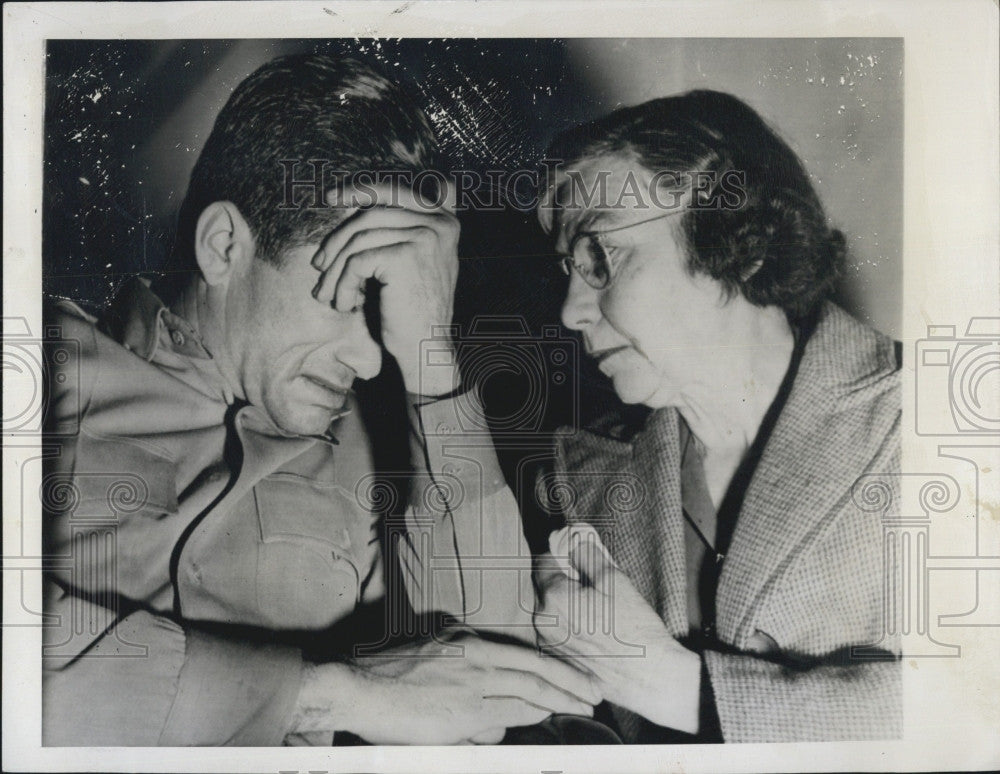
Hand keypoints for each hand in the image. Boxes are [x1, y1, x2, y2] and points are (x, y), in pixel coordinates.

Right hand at [290, 629, 599, 744]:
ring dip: (562, 696)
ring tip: (586, 703)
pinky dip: (535, 711)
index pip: (521, 653)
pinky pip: (510, 708)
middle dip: (570, 678)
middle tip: (596, 688)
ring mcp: (472, 679)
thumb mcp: (434, 664)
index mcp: (466, 640)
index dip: (552, 664)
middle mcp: (475, 653)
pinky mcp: (465, 706)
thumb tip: (495, 718)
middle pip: (535, 666)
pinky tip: (552, 715)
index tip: (573, 673)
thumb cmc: (390, 681)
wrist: (359, 687)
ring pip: (530, 686)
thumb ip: (467, 683)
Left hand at [311, 184, 459, 396]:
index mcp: (445, 220)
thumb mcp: (413, 261)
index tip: (330, 198)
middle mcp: (439, 224)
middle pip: (370, 216)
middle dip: (338, 241)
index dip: (360, 191)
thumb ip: (398, 231)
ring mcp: (425, 237)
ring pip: (359, 240)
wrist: (427, 348)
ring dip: (335, 271)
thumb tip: (349, 203)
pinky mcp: (405, 256)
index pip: (395, 191)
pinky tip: (347, 305)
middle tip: (319, 265)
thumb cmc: (413, 310)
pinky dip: (343, 286)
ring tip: (328, 294)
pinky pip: (357, 262)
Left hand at [534, 525, 701, 732]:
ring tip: (598, 610)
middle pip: (545, 585)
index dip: (561, 552)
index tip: (576, 553)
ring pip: (551, 609)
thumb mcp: (613, 578)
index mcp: (553, 597)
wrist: (649, 677)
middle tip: (594, 584)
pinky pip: (557, 631)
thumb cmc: (634, 628)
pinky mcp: (558, 660)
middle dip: (565, 579)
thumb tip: (571, 538)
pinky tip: (596, 630)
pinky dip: (570, 624)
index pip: (544, 560)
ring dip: (566, 602)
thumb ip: (586, 552)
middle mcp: (542, 622)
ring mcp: (548, 644)